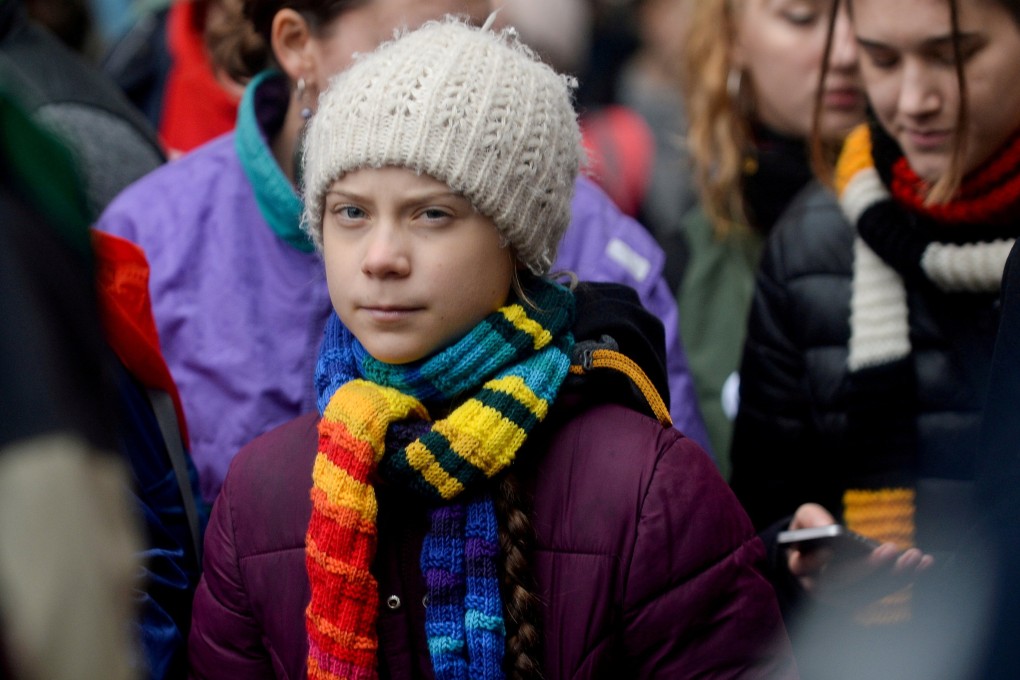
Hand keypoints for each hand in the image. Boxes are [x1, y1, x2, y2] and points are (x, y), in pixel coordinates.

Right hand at [784, 503, 933, 606]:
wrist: (821, 552)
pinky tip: (924, 563)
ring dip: (895, 575)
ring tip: (916, 556)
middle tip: (891, 549)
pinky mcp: (863, 600)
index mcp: (799, 566)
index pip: (804, 566)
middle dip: (869, 566)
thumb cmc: (814, 531)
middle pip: (842, 582)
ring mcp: (841, 598)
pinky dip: (905, 579)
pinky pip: (885, 592)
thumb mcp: (807, 517)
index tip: (831, 549)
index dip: (816, 560)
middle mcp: (817, 588)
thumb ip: (813, 519)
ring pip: (868, 591)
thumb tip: (830, 528)